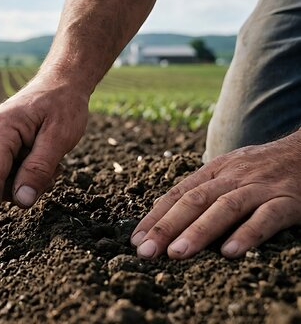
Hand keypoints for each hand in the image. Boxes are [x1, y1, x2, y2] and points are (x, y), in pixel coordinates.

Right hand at [0, 69, 89, 241]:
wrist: (61, 82)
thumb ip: (39, 170)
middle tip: (53, 168)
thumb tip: (21, 202)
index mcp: (0, 130)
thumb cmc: (63, 105)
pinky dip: (26, 174)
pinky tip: (43, 157)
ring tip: (51, 159)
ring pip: (2, 181)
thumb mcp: (59, 137)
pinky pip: (8, 173)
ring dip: (27, 181)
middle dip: (21, 187)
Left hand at [131, 130, 300, 258]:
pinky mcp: (288, 201)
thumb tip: (167, 216)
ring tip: (177, 254)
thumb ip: (203, 191)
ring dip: (198, 232)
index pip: (177, 194)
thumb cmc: (262, 169)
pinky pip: (266, 218)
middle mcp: (232, 178)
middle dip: (166, 227)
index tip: (136, 240)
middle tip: (146, 252)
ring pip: (225, 208)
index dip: (155, 217)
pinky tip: (229, 252)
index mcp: (214, 172)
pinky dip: (247, 234)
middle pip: (194, 201)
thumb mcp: (228, 172)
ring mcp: (260, 189)